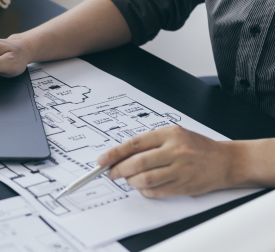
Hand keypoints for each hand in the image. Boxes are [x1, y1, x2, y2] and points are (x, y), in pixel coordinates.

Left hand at [97, 125, 233, 197]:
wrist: (225, 161)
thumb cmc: (196, 146)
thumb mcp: (173, 134)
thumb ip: (149, 142)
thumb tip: (120, 154)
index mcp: (169, 134)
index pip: (134, 144)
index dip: (114, 153)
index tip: (101, 160)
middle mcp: (175, 151)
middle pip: (137, 163)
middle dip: (119, 170)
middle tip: (111, 173)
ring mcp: (180, 170)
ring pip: (145, 179)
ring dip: (130, 181)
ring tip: (128, 179)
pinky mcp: (183, 186)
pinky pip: (156, 191)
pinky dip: (144, 190)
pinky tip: (143, 186)